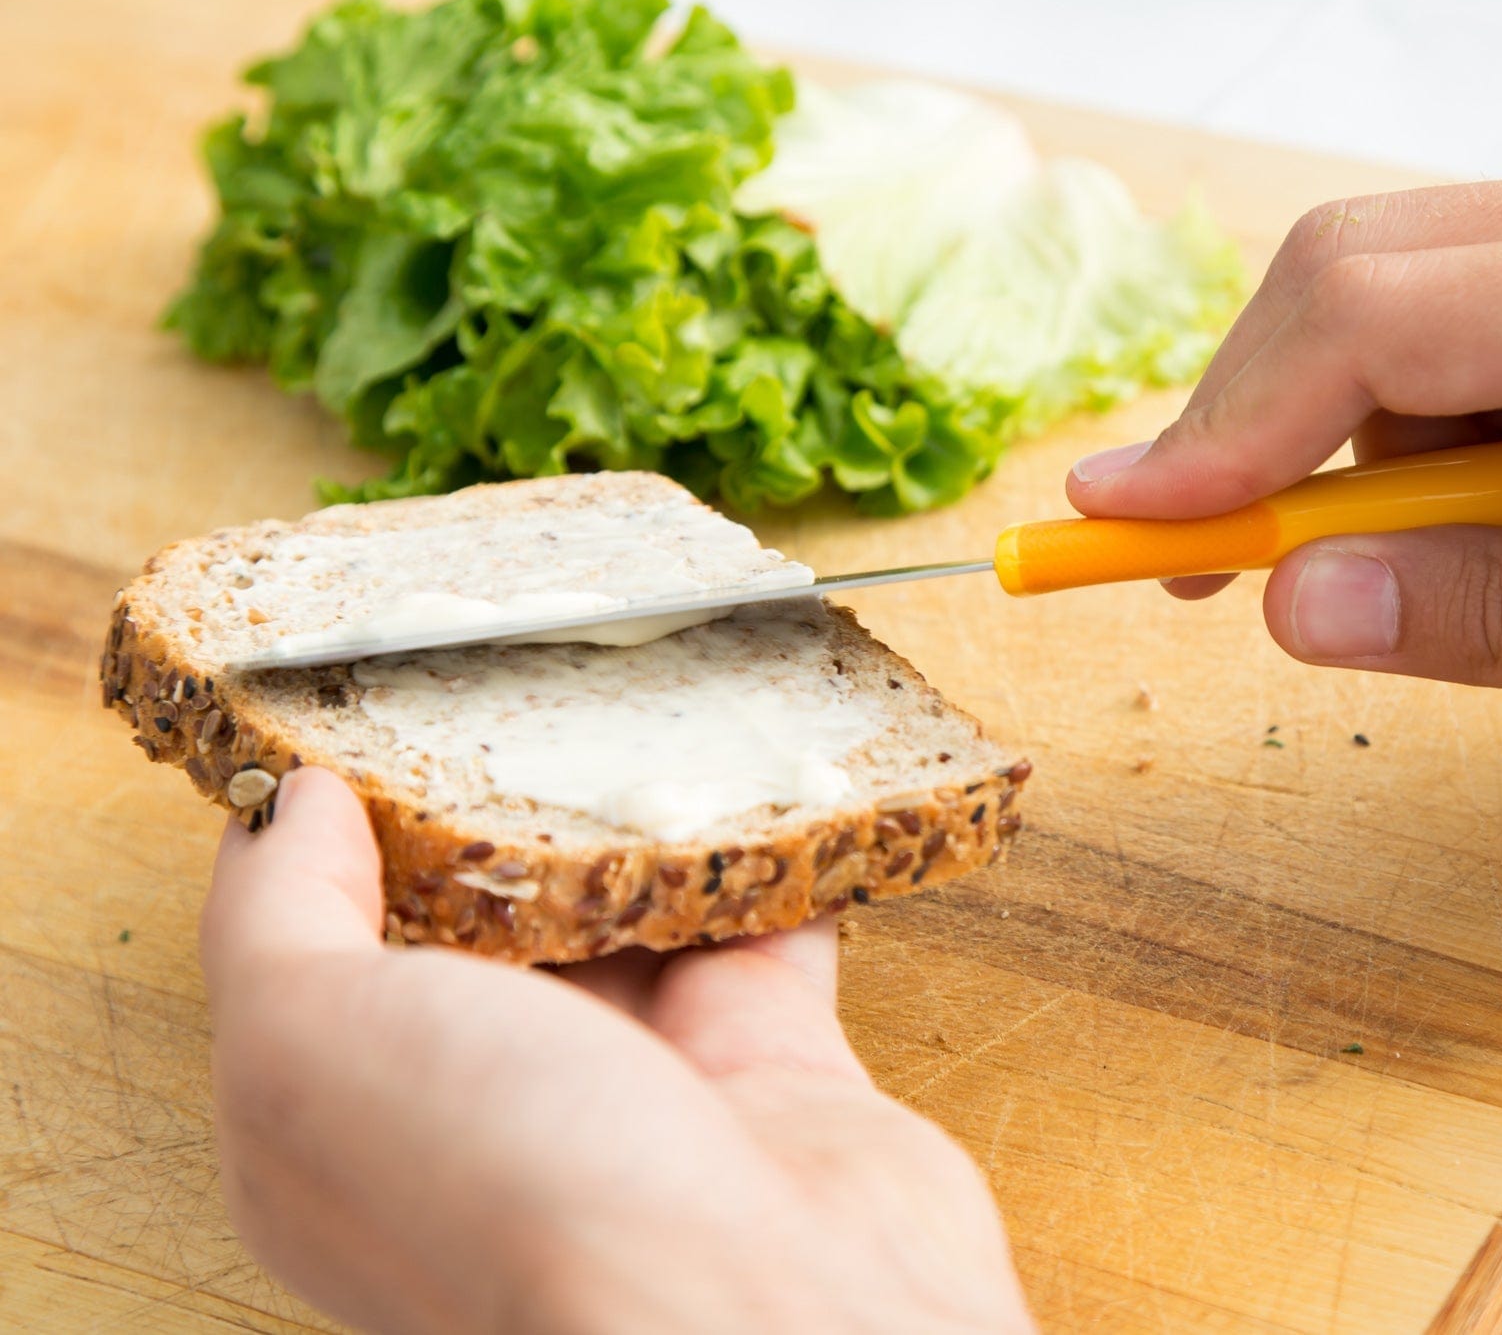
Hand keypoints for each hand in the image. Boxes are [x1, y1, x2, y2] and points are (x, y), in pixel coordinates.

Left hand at [201, 768, 1033, 1334]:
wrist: (756, 1306)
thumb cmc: (514, 1198)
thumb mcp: (308, 1045)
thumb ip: (277, 916)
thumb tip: (287, 809)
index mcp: (355, 1114)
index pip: (327, 941)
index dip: (339, 825)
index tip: (365, 706)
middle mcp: (496, 1101)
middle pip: (488, 914)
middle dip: (504, 802)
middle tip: (512, 679)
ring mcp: (643, 1082)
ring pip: (631, 906)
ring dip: (642, 811)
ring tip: (636, 696)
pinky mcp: (772, 1064)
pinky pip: (767, 923)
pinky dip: (775, 848)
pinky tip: (763, 770)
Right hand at [1067, 146, 1501, 822]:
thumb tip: (1297, 597)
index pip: (1372, 317)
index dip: (1224, 427)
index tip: (1125, 527)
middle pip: (1360, 275)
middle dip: (1254, 423)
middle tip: (1204, 565)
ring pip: (1402, 301)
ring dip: (1349, 442)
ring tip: (1403, 578)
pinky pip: (1473, 327)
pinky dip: (1425, 433)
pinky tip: (1486, 526)